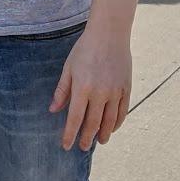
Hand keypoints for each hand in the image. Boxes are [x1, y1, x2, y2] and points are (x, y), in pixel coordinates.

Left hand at [50, 28, 130, 151]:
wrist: (109, 33)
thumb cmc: (85, 49)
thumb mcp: (69, 67)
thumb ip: (62, 90)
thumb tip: (53, 110)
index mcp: (82, 87)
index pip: (74, 118)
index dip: (70, 134)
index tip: (66, 145)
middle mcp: (100, 92)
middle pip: (93, 123)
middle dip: (86, 137)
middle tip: (82, 147)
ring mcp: (115, 91)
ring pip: (110, 121)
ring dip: (104, 134)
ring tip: (99, 141)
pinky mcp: (126, 88)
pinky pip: (122, 111)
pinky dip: (117, 123)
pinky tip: (112, 128)